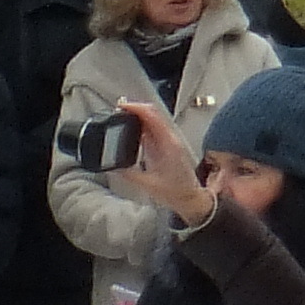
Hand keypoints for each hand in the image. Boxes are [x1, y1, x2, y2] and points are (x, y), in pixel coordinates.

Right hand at [119, 98, 210, 223]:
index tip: (122, 106)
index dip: (136, 108)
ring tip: (122, 116)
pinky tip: (133, 128)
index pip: (152, 117)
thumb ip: (129, 175)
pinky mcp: (167, 145)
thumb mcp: (148, 185)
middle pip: (153, 114)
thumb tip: (114, 166)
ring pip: (154, 119)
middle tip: (118, 110)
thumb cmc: (176, 192)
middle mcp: (171, 139)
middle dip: (135, 108)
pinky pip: (155, 128)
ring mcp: (170, 141)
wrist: (191, 198)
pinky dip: (143, 124)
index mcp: (168, 145)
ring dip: (139, 115)